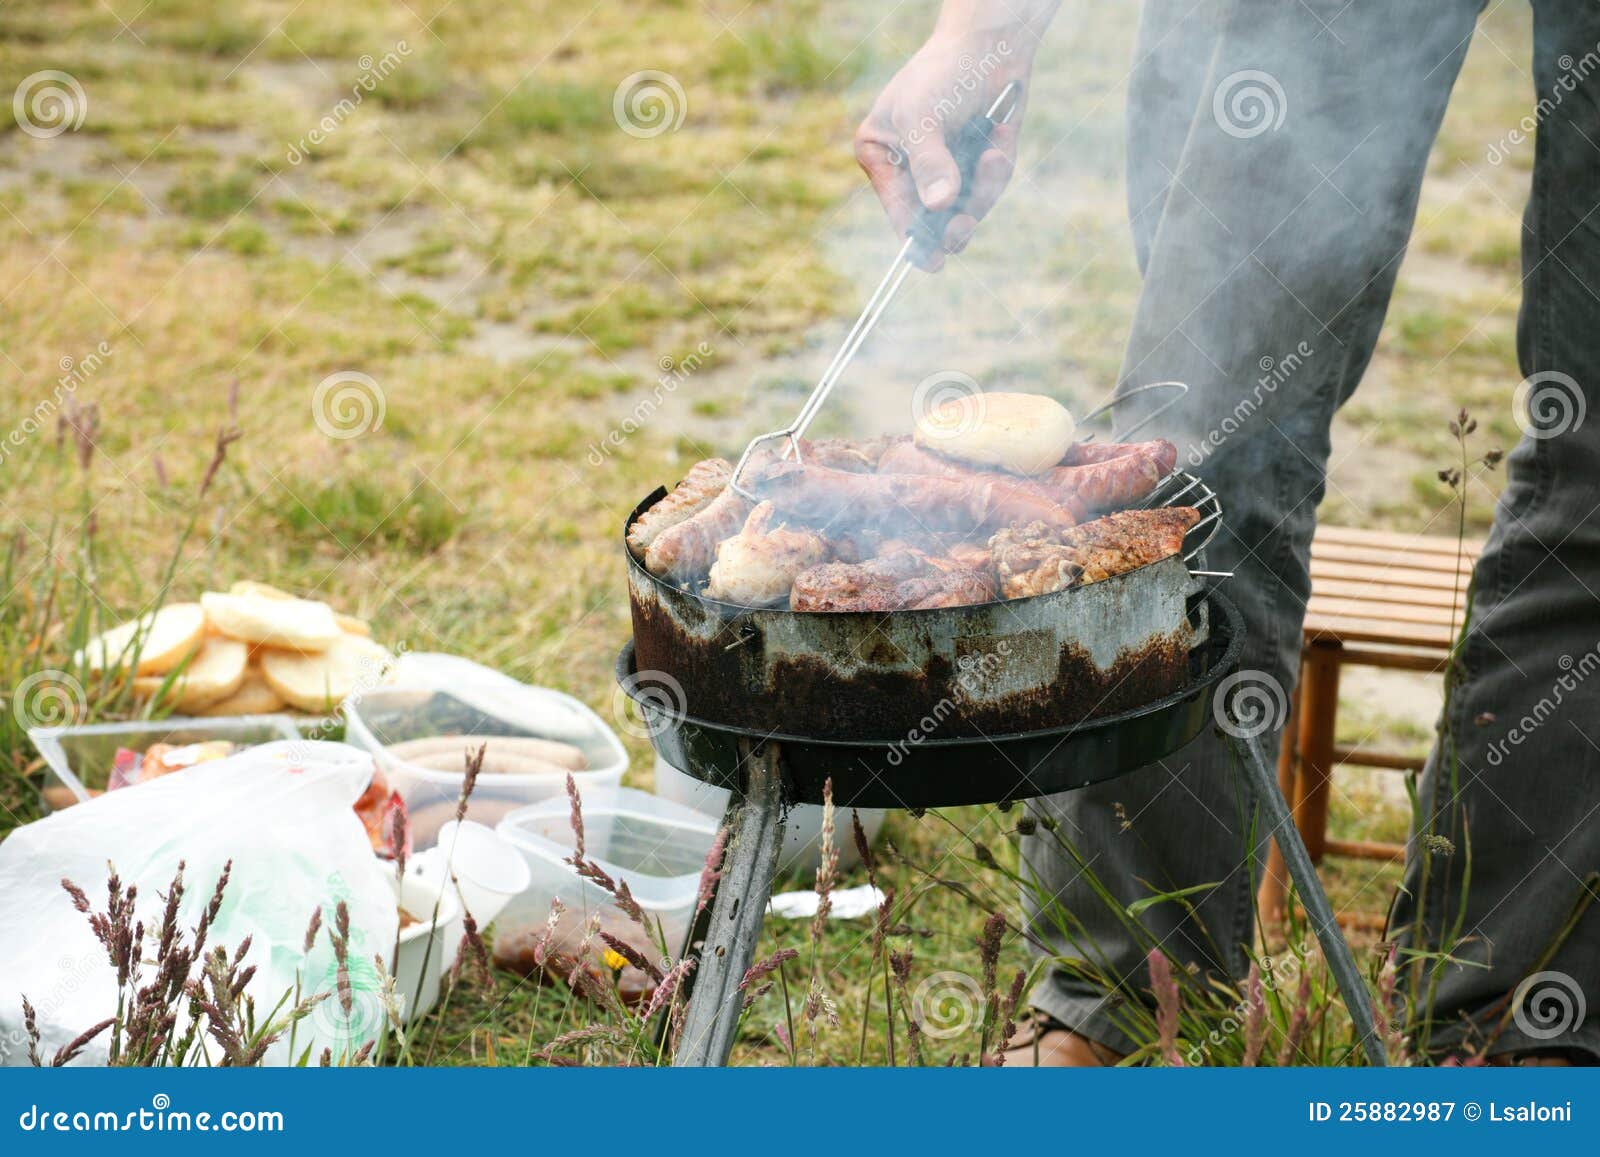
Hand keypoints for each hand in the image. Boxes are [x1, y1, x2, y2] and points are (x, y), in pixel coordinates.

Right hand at [854, 36, 1030, 269]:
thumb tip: (938, 206)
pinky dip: (996, 172)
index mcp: (881, 155)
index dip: (914, 237)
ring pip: (964, 209)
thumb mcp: (924, 116)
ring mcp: (946, 170)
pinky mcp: (976, 167)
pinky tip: (1000, 143)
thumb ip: (929, 162)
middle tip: (962, 230)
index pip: (896, 207)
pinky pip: (987, 190)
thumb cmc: (943, 72)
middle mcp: (911, 169)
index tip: (933, 262)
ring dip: (983, 191)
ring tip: (993, 157)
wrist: (990, 43)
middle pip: (930, 219)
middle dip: (952, 225)